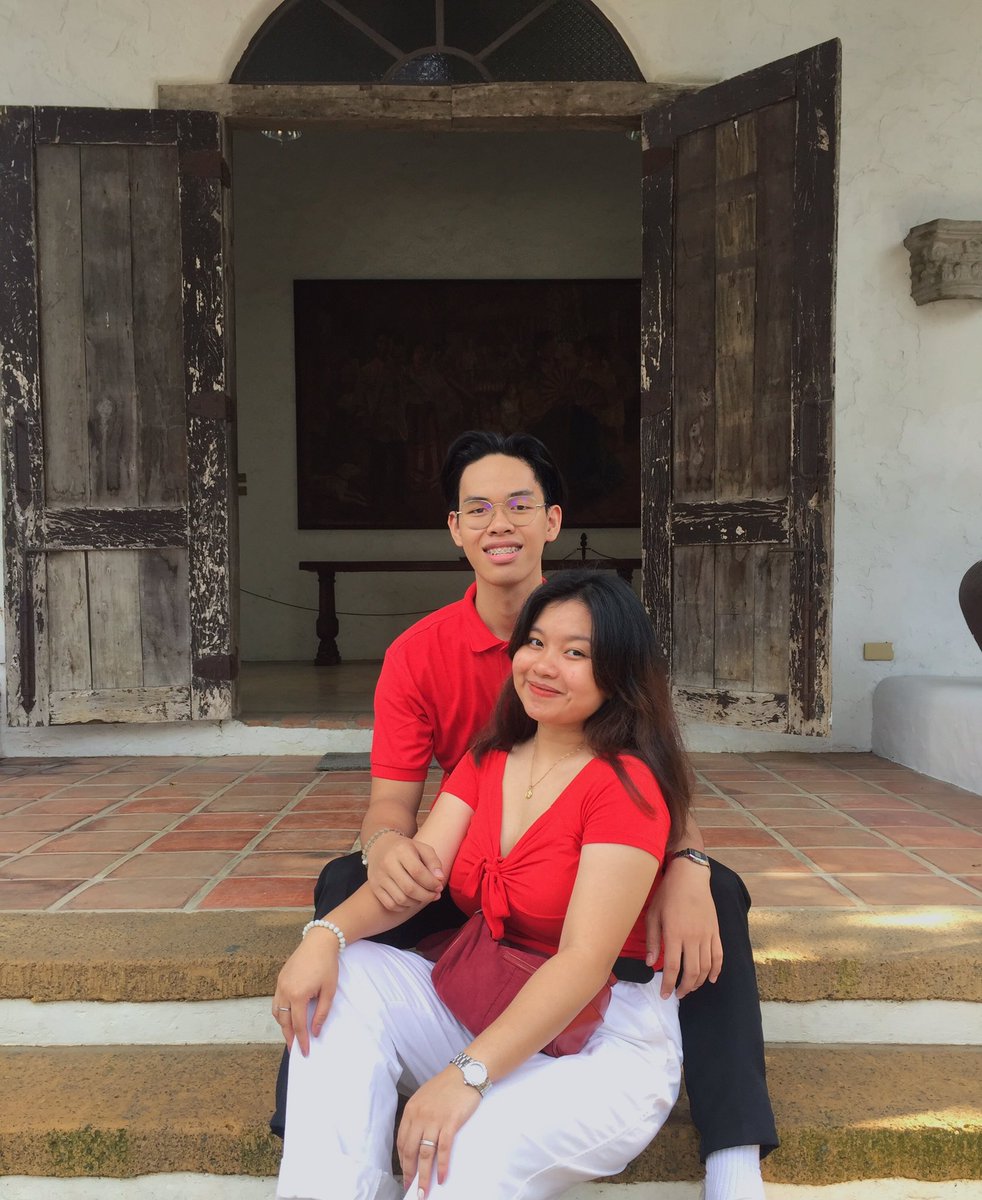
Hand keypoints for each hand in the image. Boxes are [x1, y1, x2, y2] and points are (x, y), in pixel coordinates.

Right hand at [271, 928, 339, 1055]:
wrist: (319, 941)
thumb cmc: (327, 965)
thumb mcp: (329, 991)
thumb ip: (321, 1013)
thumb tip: (315, 1032)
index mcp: (297, 995)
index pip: (298, 1026)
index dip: (302, 1041)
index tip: (305, 1053)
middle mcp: (284, 991)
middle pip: (284, 1022)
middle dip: (289, 1037)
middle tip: (295, 1049)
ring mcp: (280, 984)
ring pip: (277, 1012)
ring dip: (283, 1025)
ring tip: (291, 1035)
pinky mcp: (280, 979)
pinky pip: (276, 1001)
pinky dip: (280, 1013)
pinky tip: (288, 1017)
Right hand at [367, 834, 444, 910]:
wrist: (380, 847)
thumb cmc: (406, 849)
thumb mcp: (422, 848)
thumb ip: (434, 862)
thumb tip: (440, 879)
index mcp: (401, 850)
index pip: (418, 872)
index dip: (431, 883)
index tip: (439, 887)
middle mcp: (387, 863)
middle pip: (409, 888)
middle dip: (426, 896)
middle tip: (434, 895)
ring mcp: (379, 876)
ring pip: (401, 899)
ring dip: (416, 902)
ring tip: (423, 897)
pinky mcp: (374, 887)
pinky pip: (391, 904)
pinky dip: (403, 907)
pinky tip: (411, 900)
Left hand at [397, 1066, 480, 1195]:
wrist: (466, 1072)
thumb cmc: (447, 1086)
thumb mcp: (425, 1098)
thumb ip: (418, 1116)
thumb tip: (416, 1139)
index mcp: (411, 1110)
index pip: (401, 1141)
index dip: (402, 1161)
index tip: (405, 1174)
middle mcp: (419, 1116)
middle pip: (410, 1151)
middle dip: (410, 1173)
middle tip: (411, 1189)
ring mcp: (434, 1120)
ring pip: (425, 1154)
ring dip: (423, 1176)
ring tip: (423, 1192)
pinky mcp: (450, 1123)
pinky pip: (443, 1149)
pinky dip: (441, 1166)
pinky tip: (441, 1178)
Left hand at [646, 859, 722, 998]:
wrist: (690, 877)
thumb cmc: (667, 894)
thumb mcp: (653, 915)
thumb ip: (653, 940)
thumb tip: (650, 963)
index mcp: (675, 934)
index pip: (672, 968)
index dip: (668, 984)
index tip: (664, 995)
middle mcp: (693, 937)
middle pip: (692, 972)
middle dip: (685, 988)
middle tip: (678, 994)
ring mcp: (707, 935)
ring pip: (706, 967)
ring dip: (699, 982)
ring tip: (690, 987)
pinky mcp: (715, 931)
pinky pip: (719, 956)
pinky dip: (716, 970)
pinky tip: (711, 979)